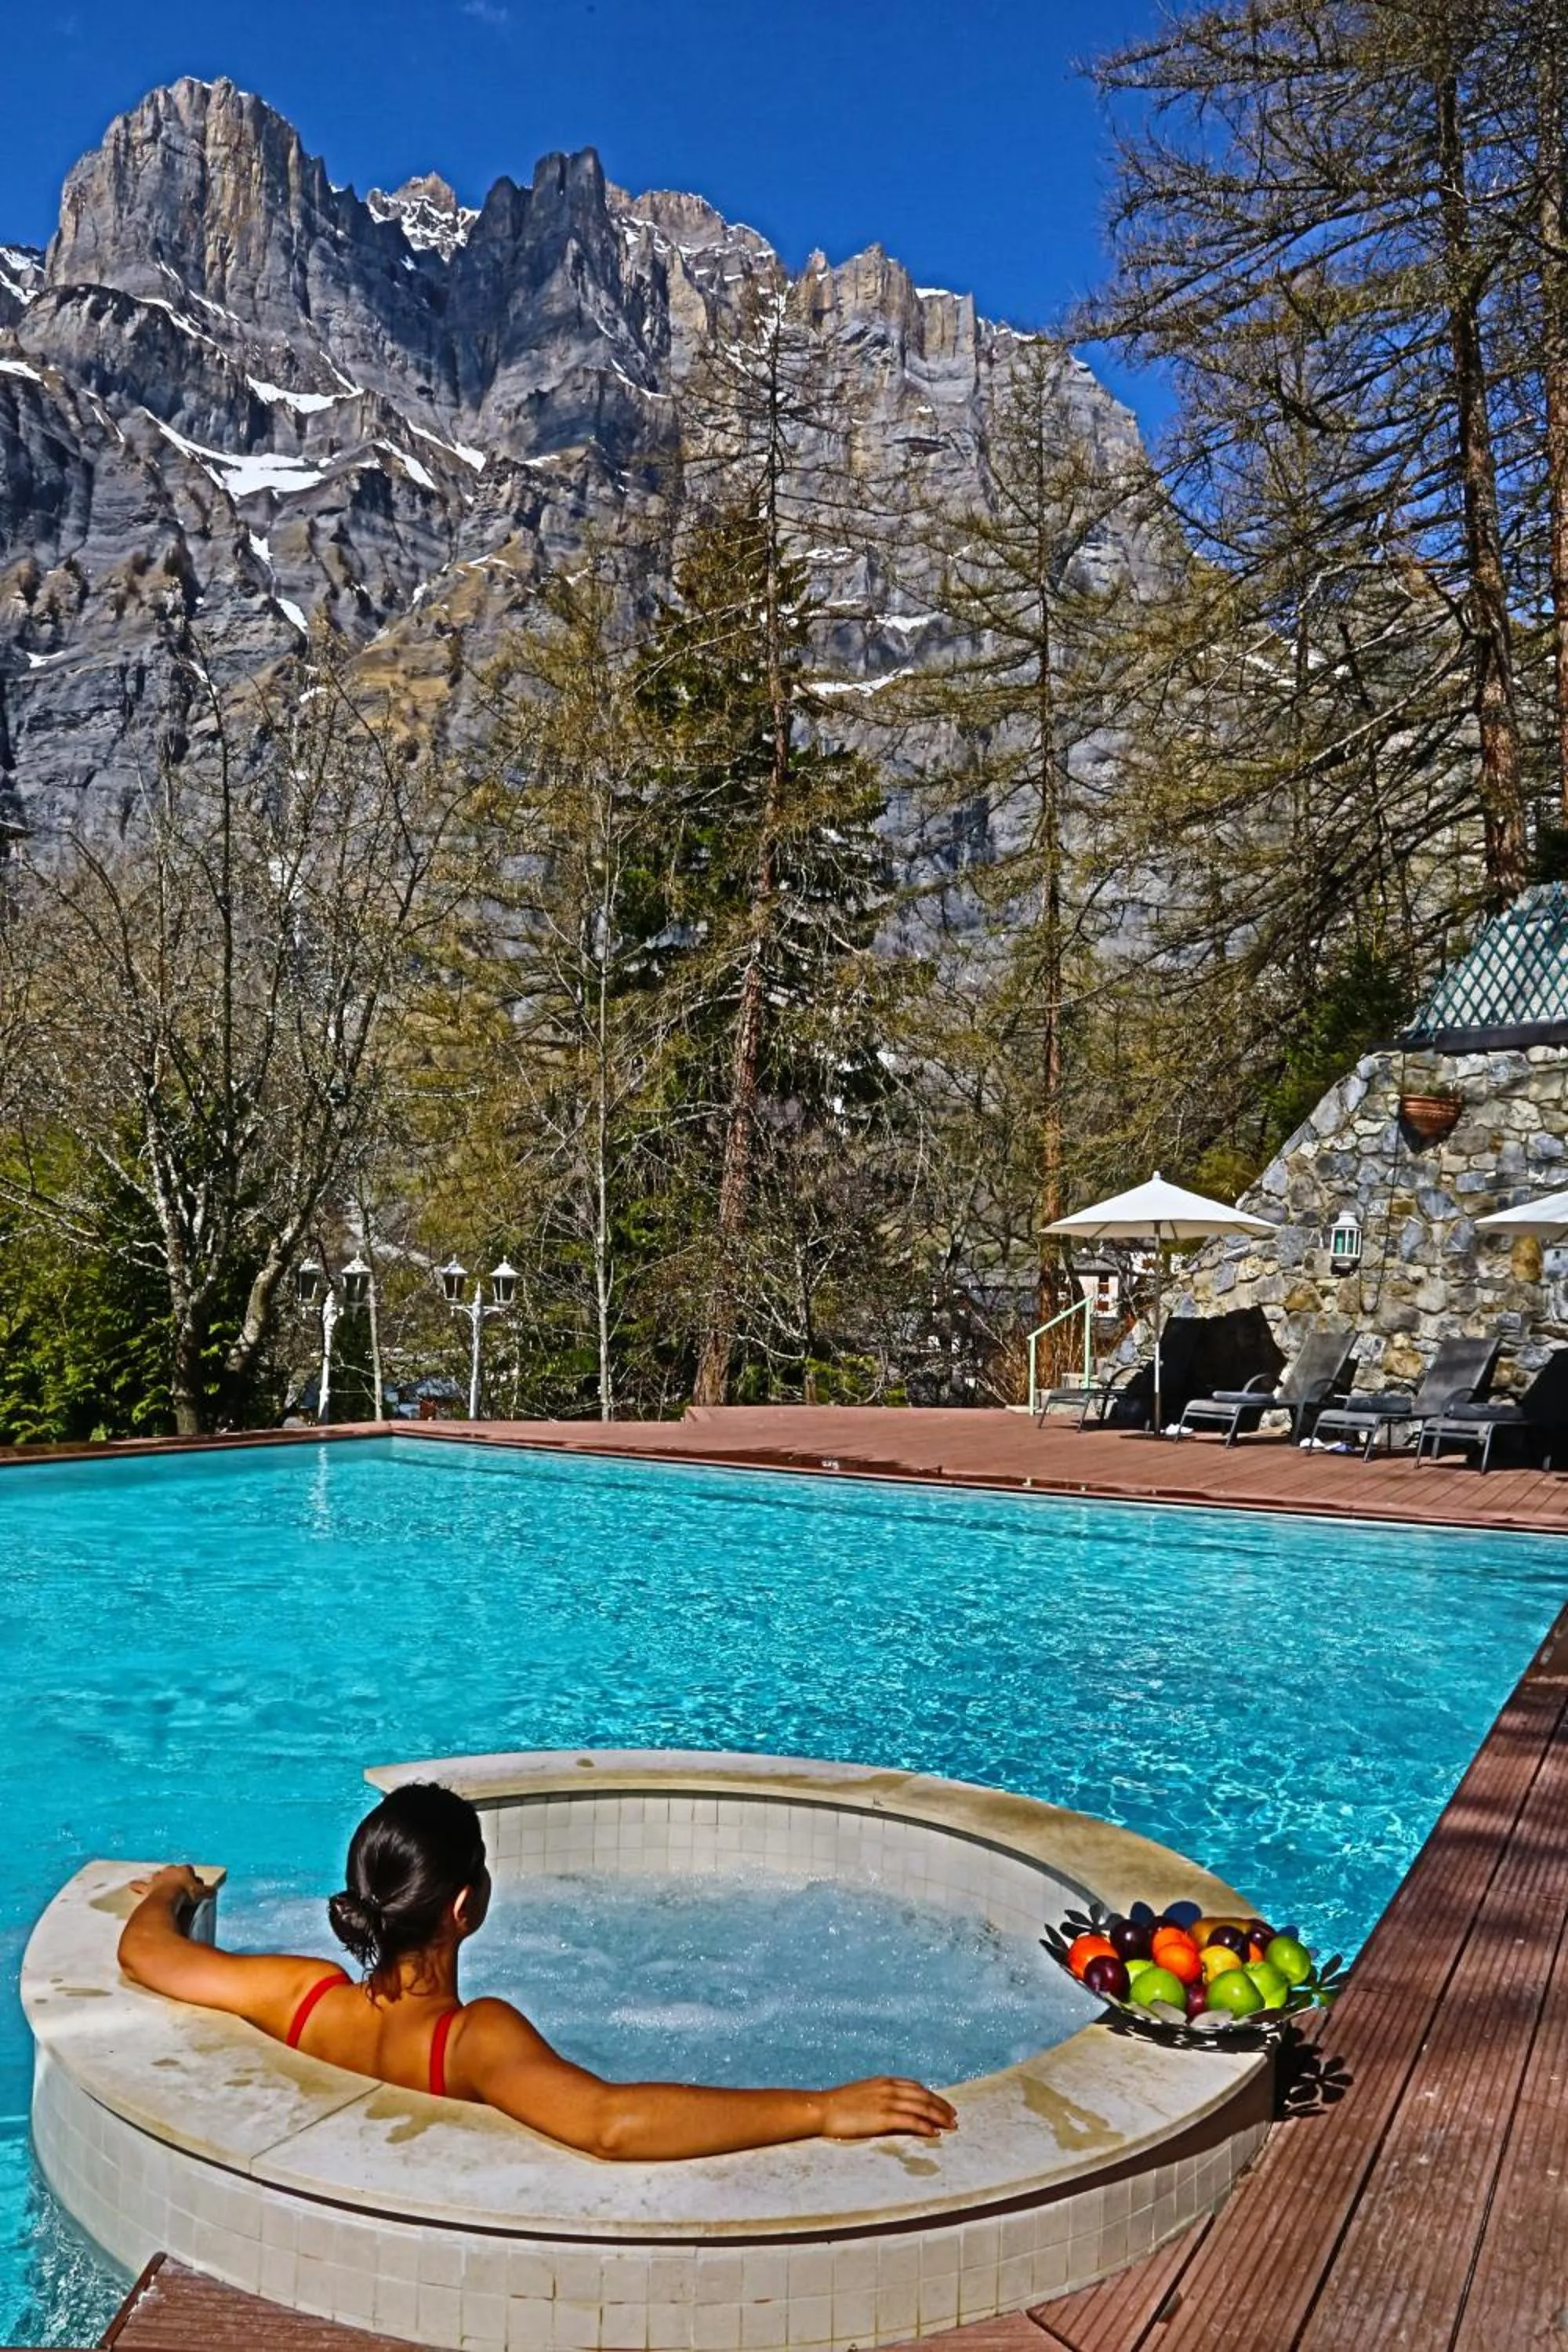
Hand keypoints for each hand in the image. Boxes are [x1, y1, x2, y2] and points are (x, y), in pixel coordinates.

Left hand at [128, 1865, 211, 1906]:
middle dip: (175, 1875)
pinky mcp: (148, 1888)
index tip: (193, 1885)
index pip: (189, 1870)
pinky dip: (137, 1886)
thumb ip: (208, 1891)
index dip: (191, 1877)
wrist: (167, 1899)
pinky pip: (141, 1886)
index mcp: (184, 1869)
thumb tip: (213, 1891)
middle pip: (173, 1871)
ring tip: (159, 1882)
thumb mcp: (201, 1893)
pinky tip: (132, 1885)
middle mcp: (170, 1871)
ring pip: (158, 1876)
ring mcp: (158, 1878)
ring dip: (159, 1879)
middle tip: (177, 1884)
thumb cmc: (185, 1895)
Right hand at [819, 2077, 957, 2140]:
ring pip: (921, 2107)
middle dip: (941, 2106)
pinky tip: (934, 2134)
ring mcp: (887, 2102)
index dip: (932, 2096)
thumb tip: (893, 2106)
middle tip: (954, 2117)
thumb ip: (880, 2097)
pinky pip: (910, 2121)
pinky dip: (925, 2126)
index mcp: (884, 2082)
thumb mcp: (864, 2094)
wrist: (822, 2109)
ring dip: (939, 2117)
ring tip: (951, 2126)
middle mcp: (889, 2089)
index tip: (943, 2105)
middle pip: (923, 2096)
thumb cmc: (839, 2105)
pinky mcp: (883, 2117)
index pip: (916, 2087)